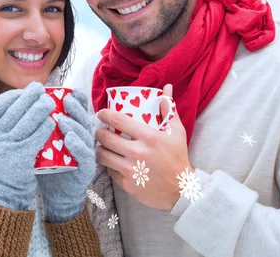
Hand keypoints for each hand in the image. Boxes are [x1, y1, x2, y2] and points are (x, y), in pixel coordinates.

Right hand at [0, 81, 55, 210]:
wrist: (9, 188)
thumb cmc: (8, 154)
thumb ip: (7, 118)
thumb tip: (26, 92)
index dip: (14, 94)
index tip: (27, 90)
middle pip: (16, 110)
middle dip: (31, 97)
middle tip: (42, 90)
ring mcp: (5, 148)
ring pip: (27, 121)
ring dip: (41, 109)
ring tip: (50, 102)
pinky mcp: (20, 159)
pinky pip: (36, 137)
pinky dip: (45, 127)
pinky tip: (52, 121)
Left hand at [37, 89, 96, 222]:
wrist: (57, 193)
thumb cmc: (50, 164)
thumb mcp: (47, 141)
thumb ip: (44, 126)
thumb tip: (30, 105)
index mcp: (77, 130)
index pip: (80, 112)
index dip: (79, 101)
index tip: (71, 90)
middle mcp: (85, 139)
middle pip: (84, 120)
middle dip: (76, 108)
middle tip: (66, 99)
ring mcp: (87, 153)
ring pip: (84, 135)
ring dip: (74, 125)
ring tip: (62, 119)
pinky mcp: (86, 168)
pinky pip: (84, 154)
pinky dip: (77, 145)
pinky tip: (69, 139)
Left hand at [95, 84, 192, 210]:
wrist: (181, 190)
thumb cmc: (178, 157)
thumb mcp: (177, 132)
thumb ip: (169, 109)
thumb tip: (167, 88)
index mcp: (149, 137)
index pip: (118, 121)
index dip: (105, 115)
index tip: (101, 113)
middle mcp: (137, 153)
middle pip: (105, 139)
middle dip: (98, 132)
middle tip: (99, 131)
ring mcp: (130, 170)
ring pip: (103, 156)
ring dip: (100, 149)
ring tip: (103, 146)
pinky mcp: (127, 185)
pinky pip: (110, 171)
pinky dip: (110, 165)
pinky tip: (114, 162)